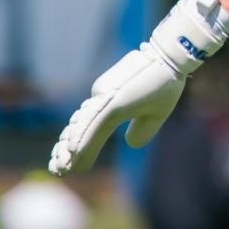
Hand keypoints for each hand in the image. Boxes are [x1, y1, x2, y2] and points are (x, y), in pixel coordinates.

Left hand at [48, 0, 228, 175]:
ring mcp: (105, 97)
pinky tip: (72, 151)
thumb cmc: (166, 81)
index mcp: (109, 104)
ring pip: (84, 129)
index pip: (89, 129)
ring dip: (72, 151)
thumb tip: (130, 144)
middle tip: (56, 171)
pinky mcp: (112, 98)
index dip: (79, 148)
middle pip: (80, 129)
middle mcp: (101, 99)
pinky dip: (83, 138)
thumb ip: (143, 129)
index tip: (67, 165)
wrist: (172, 58)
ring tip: (61, 169)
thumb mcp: (156, 113)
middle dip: (67, 153)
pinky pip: (95, 122)